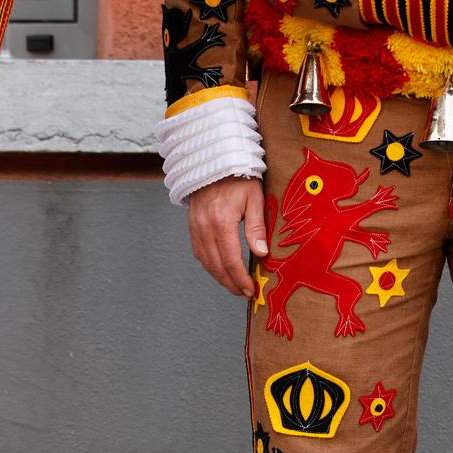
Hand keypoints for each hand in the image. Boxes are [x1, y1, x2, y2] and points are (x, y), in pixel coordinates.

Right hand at [187, 177, 267, 297]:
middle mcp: (204, 227)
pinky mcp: (191, 226)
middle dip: (230, 284)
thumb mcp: (255, 197)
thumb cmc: (238, 175)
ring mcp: (195, 227)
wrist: (213, 159)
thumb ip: (257, 227)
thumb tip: (260, 254)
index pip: (230, 260)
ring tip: (234, 285)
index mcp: (221, 220)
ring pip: (205, 262)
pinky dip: (210, 265)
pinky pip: (199, 252)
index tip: (250, 289)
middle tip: (244, 293)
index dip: (240, 279)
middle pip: (216, 266)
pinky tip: (220, 269)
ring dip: (219, 277)